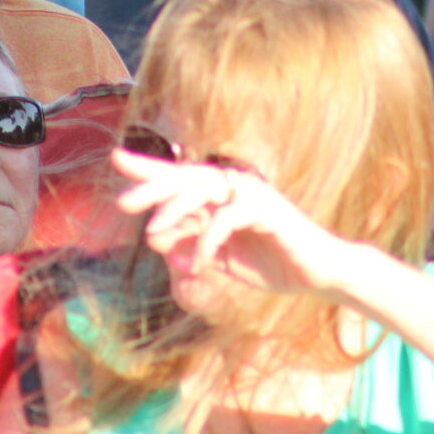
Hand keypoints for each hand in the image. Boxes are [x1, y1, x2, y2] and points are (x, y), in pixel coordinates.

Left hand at [112, 148, 354, 297]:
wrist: (318, 273)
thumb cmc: (270, 262)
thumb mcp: (220, 258)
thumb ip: (190, 246)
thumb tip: (154, 240)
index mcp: (220, 195)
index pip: (179, 178)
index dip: (148, 169)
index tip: (115, 159)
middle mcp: (234, 187)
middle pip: (185, 177)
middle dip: (152, 186)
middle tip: (122, 202)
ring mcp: (252, 194)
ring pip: (204, 189)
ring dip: (175, 209)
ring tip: (151, 233)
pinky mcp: (268, 209)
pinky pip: (229, 219)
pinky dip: (209, 241)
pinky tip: (200, 263)